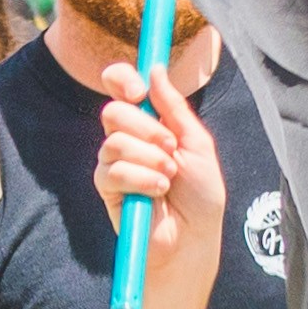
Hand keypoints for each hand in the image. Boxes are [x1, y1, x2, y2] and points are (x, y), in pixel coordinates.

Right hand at [91, 62, 226, 278]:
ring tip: (169, 177)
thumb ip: (174, 108)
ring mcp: (114, 163)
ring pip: (114, 141)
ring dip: (149, 158)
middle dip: (146, 128)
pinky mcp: (107, 188)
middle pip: (113, 111)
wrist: (194, 239)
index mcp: (149, 122)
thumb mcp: (197, 144)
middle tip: (170, 148)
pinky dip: (141, 179)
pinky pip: (112, 170)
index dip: (122, 79)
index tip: (138, 89)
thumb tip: (155, 69)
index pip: (121, 87)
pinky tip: (157, 192)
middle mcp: (128, 139)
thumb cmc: (201, 196)